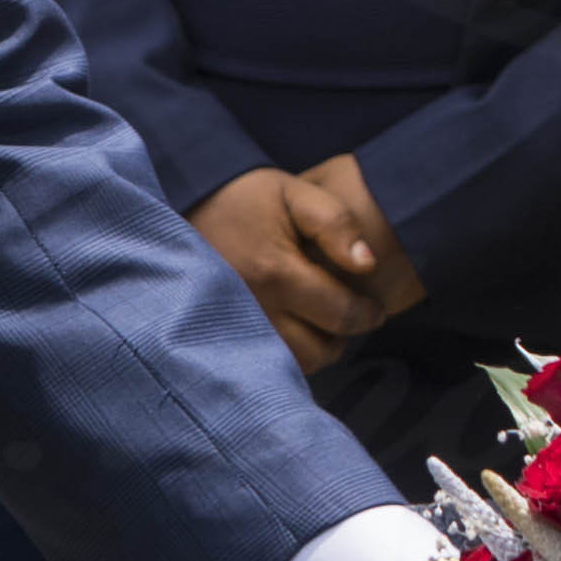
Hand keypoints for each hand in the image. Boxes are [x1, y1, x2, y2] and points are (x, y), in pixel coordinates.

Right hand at [190, 160, 421, 357]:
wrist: (184, 205)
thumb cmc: (245, 198)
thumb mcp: (293, 193)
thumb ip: (336, 222)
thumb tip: (368, 264)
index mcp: (276, 273)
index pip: (341, 316)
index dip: (367, 314)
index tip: (375, 307)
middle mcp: (254, 309)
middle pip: (318, 351)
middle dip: (341, 336)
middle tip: (346, 313)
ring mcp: (233, 329)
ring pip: (291, 364)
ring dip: (313, 349)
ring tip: (317, 321)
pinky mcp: (218, 337)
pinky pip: (262, 366)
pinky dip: (284, 354)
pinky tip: (289, 327)